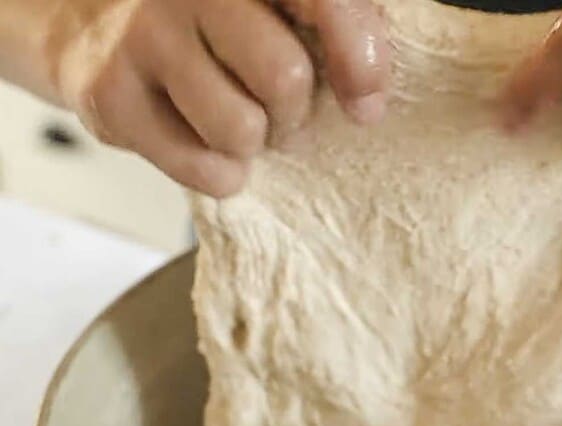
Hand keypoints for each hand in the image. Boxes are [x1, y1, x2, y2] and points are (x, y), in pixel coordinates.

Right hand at [65, 0, 389, 196]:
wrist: (95, 22)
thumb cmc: (210, 21)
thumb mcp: (274, 6)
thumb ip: (333, 25)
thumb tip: (368, 98)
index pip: (325, 0)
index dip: (359, 58)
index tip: (365, 103)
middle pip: (283, 77)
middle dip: (295, 112)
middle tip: (279, 110)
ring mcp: (142, 35)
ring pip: (241, 129)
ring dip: (254, 144)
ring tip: (237, 120)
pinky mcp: (110, 93)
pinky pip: (201, 168)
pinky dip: (220, 173)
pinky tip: (205, 142)